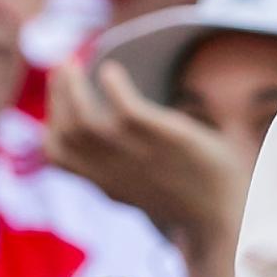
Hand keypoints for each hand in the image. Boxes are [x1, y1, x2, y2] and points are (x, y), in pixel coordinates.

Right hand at [44, 60, 248, 257]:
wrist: (228, 214)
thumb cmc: (196, 195)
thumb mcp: (149, 185)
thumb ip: (128, 167)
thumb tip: (123, 140)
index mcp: (108, 183)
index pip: (58, 156)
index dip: (49, 125)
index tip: (56, 102)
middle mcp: (112, 171)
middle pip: (66, 131)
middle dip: (57, 95)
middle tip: (62, 66)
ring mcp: (135, 154)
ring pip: (83, 119)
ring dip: (71, 87)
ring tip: (72, 62)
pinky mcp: (161, 137)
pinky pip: (125, 107)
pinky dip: (112, 85)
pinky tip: (112, 71)